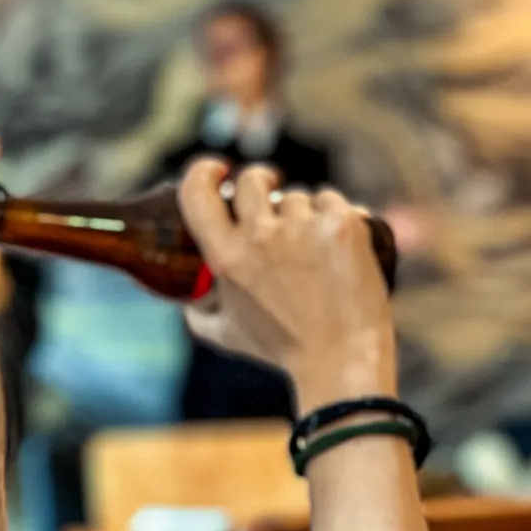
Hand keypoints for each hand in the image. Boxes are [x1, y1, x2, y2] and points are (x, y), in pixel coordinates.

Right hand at [177, 158, 397, 413]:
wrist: (340, 359)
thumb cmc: (282, 348)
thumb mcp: (226, 334)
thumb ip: (199, 313)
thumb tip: (187, 300)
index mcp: (226, 257)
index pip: (197, 192)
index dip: (204, 172)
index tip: (219, 171)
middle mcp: (261, 237)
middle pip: (253, 181)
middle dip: (261, 182)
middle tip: (271, 195)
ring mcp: (303, 227)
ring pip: (299, 197)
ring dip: (304, 213)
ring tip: (314, 249)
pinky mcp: (342, 225)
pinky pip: (333, 201)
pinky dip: (336, 216)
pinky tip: (338, 243)